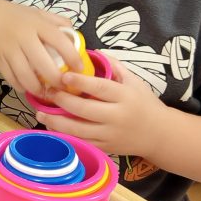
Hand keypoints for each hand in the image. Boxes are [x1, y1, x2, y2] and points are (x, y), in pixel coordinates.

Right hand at [0, 3, 83, 96]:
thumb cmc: (17, 17)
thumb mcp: (38, 13)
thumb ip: (58, 22)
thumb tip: (75, 36)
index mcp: (37, 24)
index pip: (59, 41)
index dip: (72, 57)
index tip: (79, 69)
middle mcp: (23, 37)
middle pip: (43, 64)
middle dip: (56, 80)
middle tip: (63, 87)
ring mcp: (9, 50)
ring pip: (25, 76)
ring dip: (38, 88)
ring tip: (46, 92)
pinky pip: (12, 79)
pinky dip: (22, 87)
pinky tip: (28, 87)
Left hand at [36, 52, 168, 157]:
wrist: (159, 134)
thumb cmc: (145, 103)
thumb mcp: (135, 81)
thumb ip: (115, 67)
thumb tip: (92, 52)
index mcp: (125, 97)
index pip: (100, 88)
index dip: (80, 82)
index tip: (63, 76)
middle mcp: (117, 117)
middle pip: (84, 110)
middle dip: (62, 101)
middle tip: (47, 91)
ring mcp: (110, 135)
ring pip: (79, 130)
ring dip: (57, 122)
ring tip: (41, 113)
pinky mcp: (106, 148)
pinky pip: (82, 143)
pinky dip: (65, 137)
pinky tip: (52, 128)